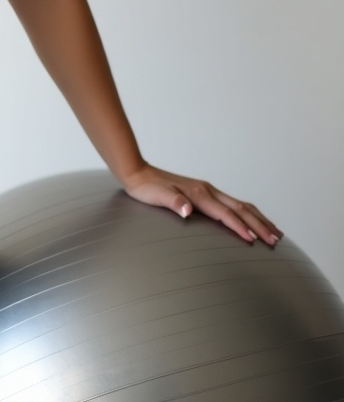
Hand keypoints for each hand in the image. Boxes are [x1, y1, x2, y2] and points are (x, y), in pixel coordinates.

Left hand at [120, 163, 280, 245]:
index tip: (256, 241)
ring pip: (240, 205)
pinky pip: (232, 204)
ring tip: (275, 232)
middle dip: (260, 224)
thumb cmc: (146, 188)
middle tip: (277, 241)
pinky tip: (251, 220)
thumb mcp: (156, 196)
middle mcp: (207, 190)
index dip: (240, 227)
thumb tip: (187, 210)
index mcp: (199, 193)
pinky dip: (247, 213)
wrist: (138, 174)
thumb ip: (173, 202)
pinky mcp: (205, 193)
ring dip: (258, 218)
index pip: (225, 213)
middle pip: (240, 208)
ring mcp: (207, 191)